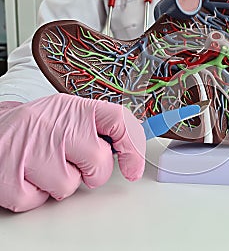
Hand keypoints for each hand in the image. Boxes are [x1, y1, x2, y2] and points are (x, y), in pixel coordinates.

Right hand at [0, 94, 144, 211]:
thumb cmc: (39, 127)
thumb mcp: (70, 115)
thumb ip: (98, 129)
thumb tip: (130, 150)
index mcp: (76, 108)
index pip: (119, 120)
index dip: (134, 147)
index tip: (133, 168)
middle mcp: (55, 124)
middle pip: (99, 162)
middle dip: (92, 172)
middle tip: (73, 163)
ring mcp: (31, 148)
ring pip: (68, 186)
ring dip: (59, 183)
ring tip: (43, 164)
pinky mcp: (8, 175)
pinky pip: (38, 201)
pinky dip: (34, 194)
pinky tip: (26, 174)